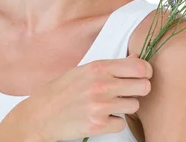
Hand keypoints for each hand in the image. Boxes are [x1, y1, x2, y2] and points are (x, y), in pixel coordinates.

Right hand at [17, 53, 152, 141]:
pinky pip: (122, 123)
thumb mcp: (83, 70)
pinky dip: (114, 122)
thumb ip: (110, 66)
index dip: (145, 71)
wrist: (40, 114)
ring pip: (134, 106)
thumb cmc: (61, 91)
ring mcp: (100, 106)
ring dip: (125, 107)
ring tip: (108, 105)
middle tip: (128, 92)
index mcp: (98, 68)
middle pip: (143, 86)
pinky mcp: (98, 125)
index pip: (138, 66)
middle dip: (139, 90)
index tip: (142, 75)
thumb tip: (137, 59)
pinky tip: (100, 117)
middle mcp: (101, 85)